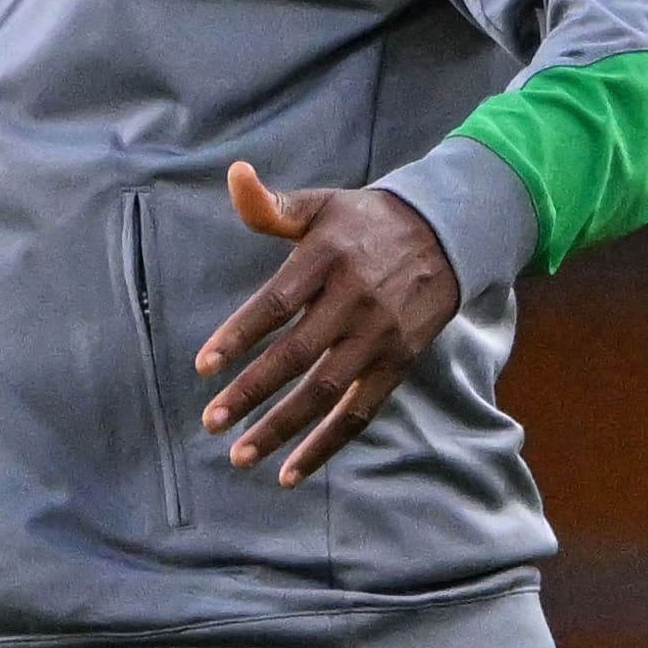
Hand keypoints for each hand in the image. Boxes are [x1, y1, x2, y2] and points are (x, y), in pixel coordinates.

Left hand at [194, 160, 460, 487]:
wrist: (444, 236)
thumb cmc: (362, 222)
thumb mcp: (320, 205)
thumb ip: (271, 206)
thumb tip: (234, 175)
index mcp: (326, 258)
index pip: (276, 303)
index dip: (239, 335)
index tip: (203, 366)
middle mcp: (353, 300)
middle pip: (296, 355)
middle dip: (251, 392)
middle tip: (210, 421)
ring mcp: (378, 336)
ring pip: (326, 392)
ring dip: (282, 428)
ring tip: (240, 455)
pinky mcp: (397, 363)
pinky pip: (359, 413)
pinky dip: (326, 445)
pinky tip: (291, 472)